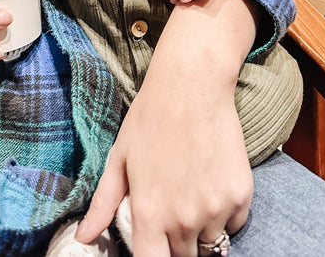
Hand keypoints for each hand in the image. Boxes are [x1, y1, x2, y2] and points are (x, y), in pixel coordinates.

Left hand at [76, 0, 257, 256]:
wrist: (191, 85)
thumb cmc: (149, 118)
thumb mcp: (119, 158)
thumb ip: (102, 204)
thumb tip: (83, 237)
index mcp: (150, 213)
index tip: (153, 248)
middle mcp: (185, 219)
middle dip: (175, 245)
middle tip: (170, 210)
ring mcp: (216, 209)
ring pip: (211, 246)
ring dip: (201, 232)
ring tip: (190, 193)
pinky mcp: (241, 195)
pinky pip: (233, 225)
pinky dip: (224, 215)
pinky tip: (210, 184)